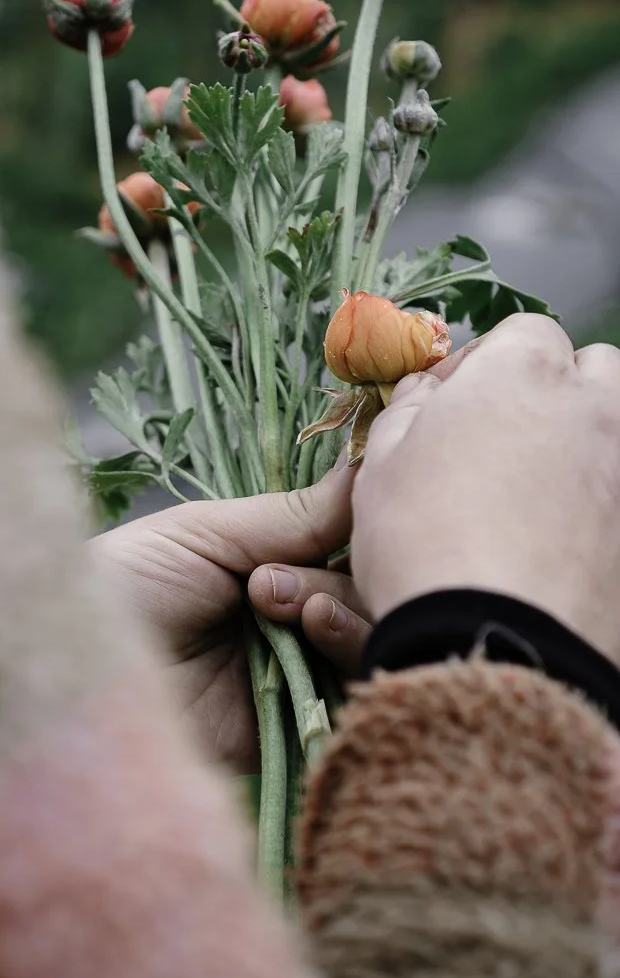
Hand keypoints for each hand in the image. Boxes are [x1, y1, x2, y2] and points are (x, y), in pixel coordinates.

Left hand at [90, 465, 368, 772]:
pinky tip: (312, 641)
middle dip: (339, 579)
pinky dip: (346, 665)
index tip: (367, 508)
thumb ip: (294, 514)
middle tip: (276, 584)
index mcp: (273, 562)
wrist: (77, 677)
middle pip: (369, 594)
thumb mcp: (206, 534)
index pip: (349, 544)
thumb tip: (368, 465)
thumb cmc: (125, 586)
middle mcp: (294, 616)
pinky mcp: (296, 729)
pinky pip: (353, 699)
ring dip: (342, 617)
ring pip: (371, 641)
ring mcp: (298, 673)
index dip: (363, 528)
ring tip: (292, 614)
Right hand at [351, 313, 619, 663]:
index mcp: (523, 373)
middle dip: (556, 391)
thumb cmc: (423, 542)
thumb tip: (424, 392)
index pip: (524, 332)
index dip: (487, 363)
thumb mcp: (381, 467)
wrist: (497, 645)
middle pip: (592, 370)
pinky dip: (602, 504)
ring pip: (618, 427)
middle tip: (506, 441)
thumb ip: (408, 411)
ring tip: (544, 492)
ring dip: (589, 440)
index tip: (453, 402)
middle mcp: (595, 406)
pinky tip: (567, 540)